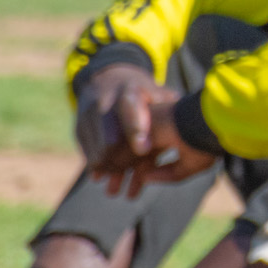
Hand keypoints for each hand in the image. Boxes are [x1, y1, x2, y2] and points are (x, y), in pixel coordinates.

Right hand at [76, 67, 211, 195]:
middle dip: (121, 160)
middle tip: (135, 177)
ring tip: (117, 190)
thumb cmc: (142, 92)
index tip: (143, 149)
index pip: (131, 110)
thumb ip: (170, 109)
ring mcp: (88, 117)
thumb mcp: (157, 93)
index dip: (136, 129)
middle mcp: (105, 103)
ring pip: (97, 149)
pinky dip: (97, 168)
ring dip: (108, 171)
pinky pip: (87, 152)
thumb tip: (188, 126)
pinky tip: (105, 180)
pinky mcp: (79, 129)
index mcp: (129, 92)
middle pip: (109, 136)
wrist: (107, 78)